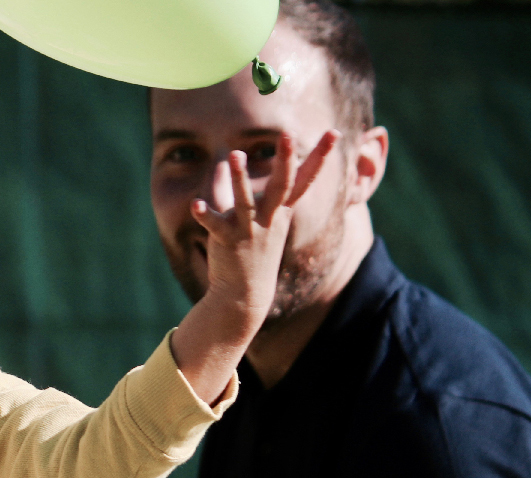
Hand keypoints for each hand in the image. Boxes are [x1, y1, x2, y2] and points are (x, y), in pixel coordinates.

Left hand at [193, 130, 339, 322]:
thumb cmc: (250, 250)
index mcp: (280, 210)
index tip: (335, 132)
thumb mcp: (248, 217)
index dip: (320, 156)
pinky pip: (215, 225)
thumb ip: (231, 187)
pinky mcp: (227, 240)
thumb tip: (220, 164)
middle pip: (281, 185)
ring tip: (234, 154)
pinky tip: (196, 203)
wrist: (244, 292)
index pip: (304, 179)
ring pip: (245, 201)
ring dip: (241, 178)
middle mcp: (269, 218)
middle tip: (288, 133)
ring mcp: (249, 230)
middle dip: (285, 160)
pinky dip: (205, 214)